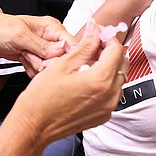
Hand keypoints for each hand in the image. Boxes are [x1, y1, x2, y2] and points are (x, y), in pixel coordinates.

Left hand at [0, 10, 74, 71]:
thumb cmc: (1, 28)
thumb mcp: (21, 36)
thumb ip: (42, 45)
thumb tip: (62, 50)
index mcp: (52, 28)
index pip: (71, 44)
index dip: (63, 56)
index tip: (49, 60)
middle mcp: (51, 39)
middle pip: (61, 60)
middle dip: (45, 62)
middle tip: (30, 55)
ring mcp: (43, 49)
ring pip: (50, 67)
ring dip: (36, 65)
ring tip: (24, 54)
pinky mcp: (36, 58)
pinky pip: (40, 70)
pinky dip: (31, 69)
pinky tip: (23, 60)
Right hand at [12, 21, 127, 145]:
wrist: (33, 125)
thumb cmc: (41, 98)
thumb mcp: (61, 65)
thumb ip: (84, 46)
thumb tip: (94, 30)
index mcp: (99, 81)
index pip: (116, 50)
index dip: (107, 38)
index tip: (97, 35)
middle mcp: (108, 96)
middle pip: (122, 64)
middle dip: (109, 51)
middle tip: (92, 47)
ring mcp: (107, 108)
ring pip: (119, 79)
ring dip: (108, 67)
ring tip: (86, 64)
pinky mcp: (103, 116)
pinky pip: (112, 94)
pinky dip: (105, 83)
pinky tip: (86, 80)